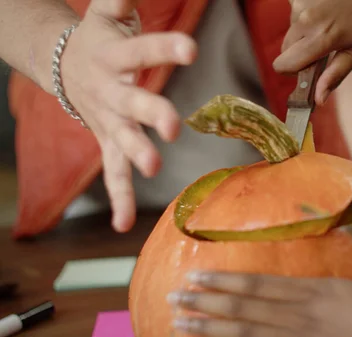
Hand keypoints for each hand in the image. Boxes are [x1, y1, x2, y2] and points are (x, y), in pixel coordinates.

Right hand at [57, 0, 196, 231]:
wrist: (63, 68)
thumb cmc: (99, 40)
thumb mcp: (107, 15)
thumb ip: (119, 1)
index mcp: (113, 58)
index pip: (142, 50)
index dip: (165, 48)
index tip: (191, 49)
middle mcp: (110, 92)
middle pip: (131, 103)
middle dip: (150, 114)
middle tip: (171, 126)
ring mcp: (108, 121)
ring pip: (122, 140)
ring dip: (136, 155)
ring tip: (153, 168)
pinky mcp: (107, 141)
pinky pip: (113, 172)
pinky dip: (118, 197)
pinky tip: (122, 225)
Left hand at [167, 250, 351, 336]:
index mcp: (317, 290)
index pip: (260, 285)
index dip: (225, 282)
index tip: (197, 277)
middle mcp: (303, 313)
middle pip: (244, 307)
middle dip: (206, 303)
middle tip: (172, 298)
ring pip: (247, 334)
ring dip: (211, 329)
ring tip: (179, 325)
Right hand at [275, 0, 351, 104]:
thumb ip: (336, 75)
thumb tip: (318, 100)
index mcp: (321, 38)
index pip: (284, 65)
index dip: (292, 71)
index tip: (307, 67)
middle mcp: (305, 21)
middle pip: (284, 50)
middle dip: (299, 52)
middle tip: (321, 44)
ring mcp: (300, 5)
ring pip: (290, 31)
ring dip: (305, 31)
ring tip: (327, 21)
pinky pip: (294, 14)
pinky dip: (305, 16)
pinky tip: (323, 9)